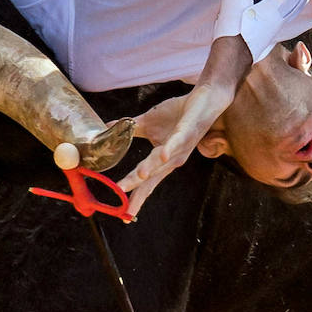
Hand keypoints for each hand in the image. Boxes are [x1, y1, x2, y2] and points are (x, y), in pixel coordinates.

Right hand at [118, 83, 232, 215]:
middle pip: (152, 176)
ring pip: (162, 161)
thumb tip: (107, 128)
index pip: (148, 182)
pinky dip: (170, 149)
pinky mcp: (187, 130)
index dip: (137, 197)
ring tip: (138, 176)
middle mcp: (173, 157)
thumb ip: (130, 129)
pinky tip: (162, 155)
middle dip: (137, 188)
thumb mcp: (148, 122)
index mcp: (163, 159)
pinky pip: (177, 141)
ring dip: (150, 169)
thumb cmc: (178, 112)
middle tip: (124, 200)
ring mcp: (181, 145)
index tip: (125, 214)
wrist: (204, 97)